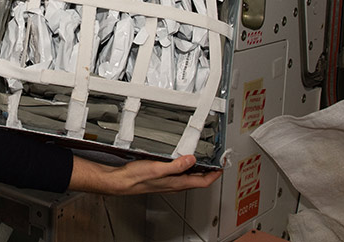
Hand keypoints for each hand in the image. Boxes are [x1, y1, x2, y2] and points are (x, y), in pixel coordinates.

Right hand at [68, 155, 221, 194]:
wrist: (122, 181)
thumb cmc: (137, 177)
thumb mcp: (159, 168)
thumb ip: (177, 165)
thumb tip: (192, 159)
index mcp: (177, 183)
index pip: (203, 182)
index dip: (214, 175)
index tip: (221, 167)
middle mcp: (175, 184)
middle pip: (197, 180)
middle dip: (208, 171)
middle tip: (214, 162)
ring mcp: (168, 182)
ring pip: (188, 177)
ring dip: (196, 169)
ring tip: (201, 159)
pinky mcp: (161, 178)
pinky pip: (178, 174)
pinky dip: (184, 167)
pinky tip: (180, 160)